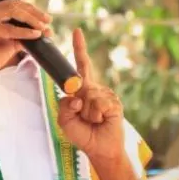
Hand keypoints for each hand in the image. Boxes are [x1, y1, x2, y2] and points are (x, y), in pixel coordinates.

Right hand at [0, 0, 51, 79]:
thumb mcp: (8, 42)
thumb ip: (22, 33)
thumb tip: (43, 30)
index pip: (10, 4)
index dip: (28, 9)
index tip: (44, 17)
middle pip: (12, 4)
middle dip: (33, 11)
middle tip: (48, 19)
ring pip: (12, 11)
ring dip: (31, 18)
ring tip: (43, 26)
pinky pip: (9, 29)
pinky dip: (25, 32)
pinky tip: (36, 34)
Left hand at [58, 28, 125, 164]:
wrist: (99, 148)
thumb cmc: (82, 133)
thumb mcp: (64, 120)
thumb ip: (64, 105)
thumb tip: (78, 95)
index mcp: (83, 89)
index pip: (81, 65)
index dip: (79, 47)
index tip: (77, 31)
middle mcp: (95, 89)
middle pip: (80, 87)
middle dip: (77, 107)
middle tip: (85, 120)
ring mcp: (106, 95)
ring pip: (88, 98)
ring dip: (86, 114)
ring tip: (93, 121)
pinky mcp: (114, 103)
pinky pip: (98, 104)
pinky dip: (95, 116)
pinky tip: (102, 121)